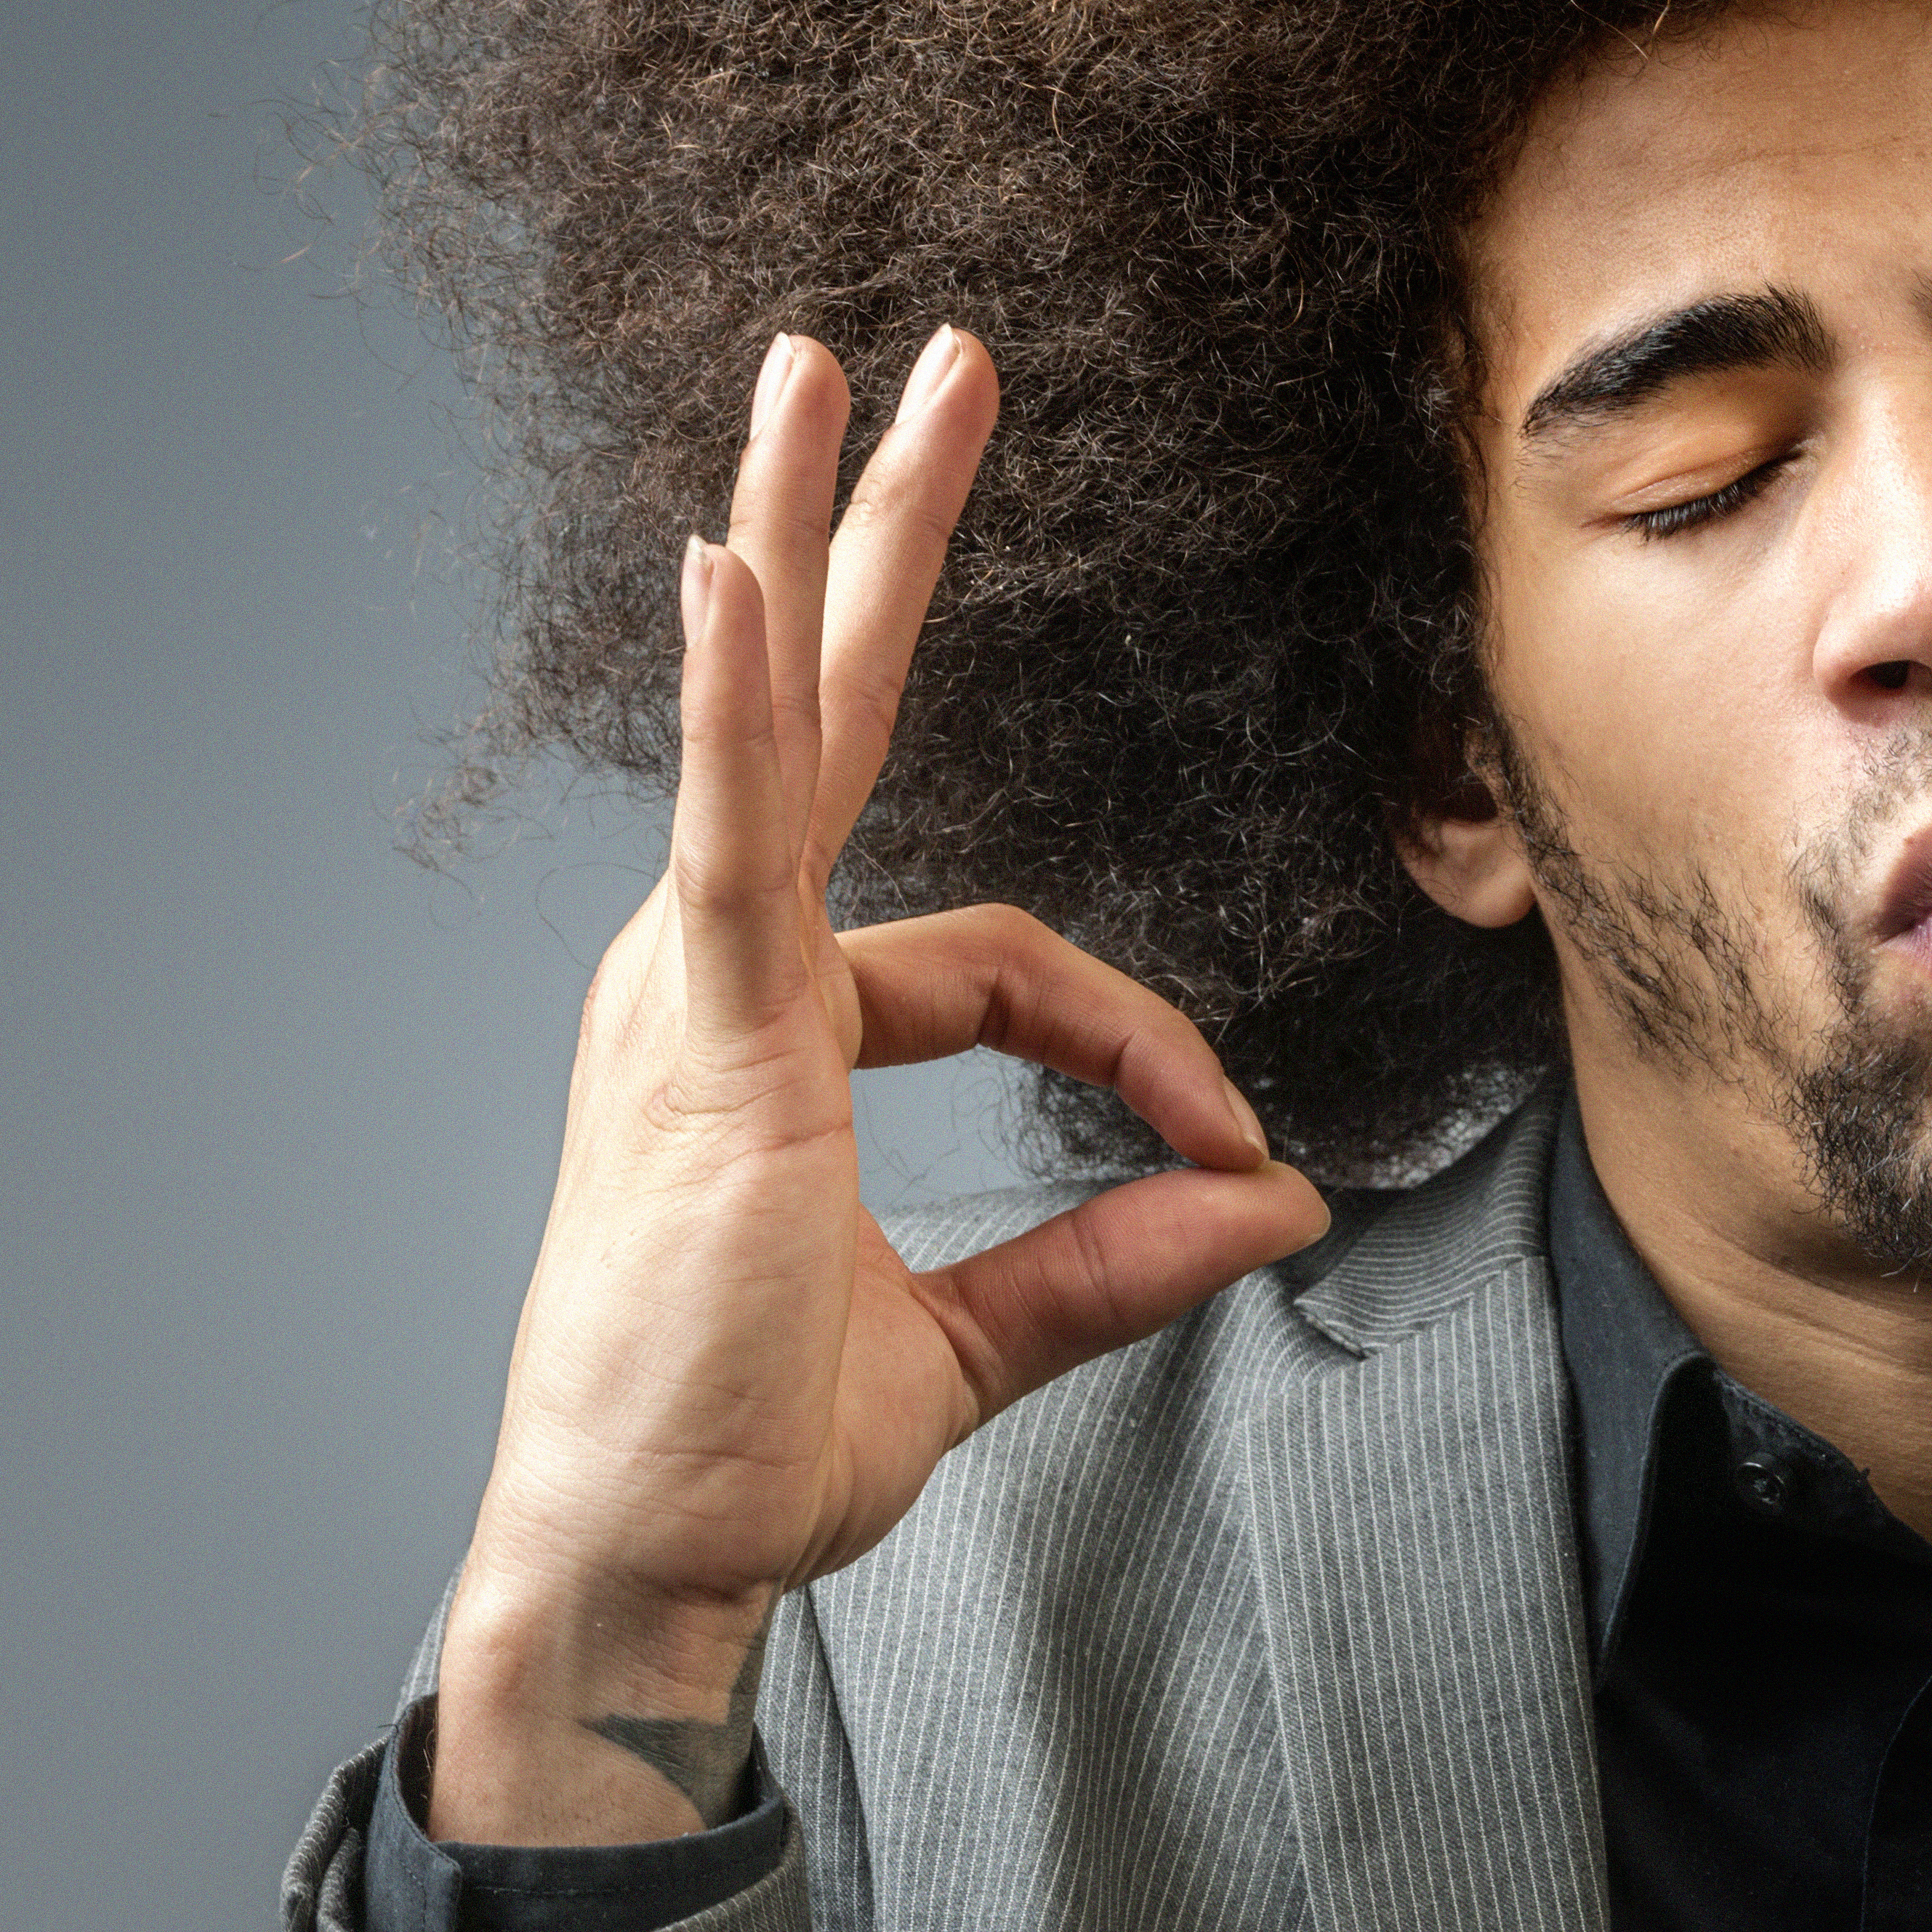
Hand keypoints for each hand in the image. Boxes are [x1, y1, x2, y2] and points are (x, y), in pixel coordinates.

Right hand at [433, 330, 1330, 1842]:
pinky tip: (737, 572)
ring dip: (814, 537)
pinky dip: (740, 704)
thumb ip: (1123, 1251)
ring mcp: (696, 990)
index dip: (1145, 1047)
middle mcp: (720, 976)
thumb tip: (1278, 1200)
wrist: (653, 1562)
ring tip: (840, 373)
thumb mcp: (978, 1343)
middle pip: (828, 715)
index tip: (1234, 1154)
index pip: (1007, 965)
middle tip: (915, 369)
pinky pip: (736, 834)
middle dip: (876, 539)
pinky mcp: (704, 1034)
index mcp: (775, 1029)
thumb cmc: (757, 1452)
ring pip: (784, 724)